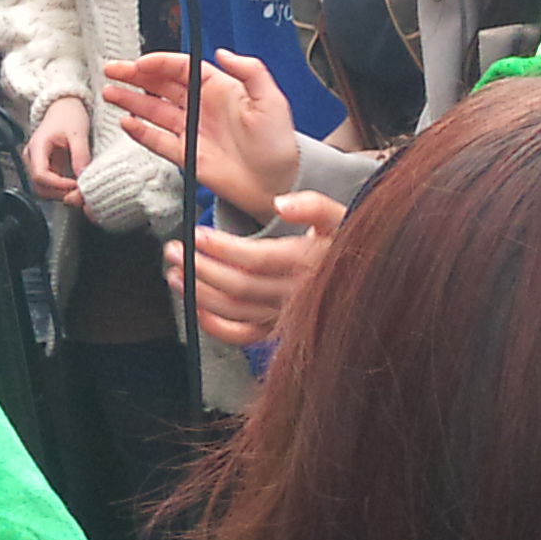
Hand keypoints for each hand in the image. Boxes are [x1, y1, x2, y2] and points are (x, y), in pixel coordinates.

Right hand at [24, 97, 91, 204]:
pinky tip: (75, 185)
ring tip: (79, 189)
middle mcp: (32, 157)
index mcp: (37, 146)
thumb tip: (82, 176)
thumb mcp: (78, 133)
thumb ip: (80, 154)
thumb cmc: (68, 115)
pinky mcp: (45, 167)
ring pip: (43, 189)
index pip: (40, 175)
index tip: (76, 185)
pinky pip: (50, 185)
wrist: (64, 106)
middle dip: (59, 193)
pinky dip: (62, 189)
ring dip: (60, 193)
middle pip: (39, 186)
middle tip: (79, 192)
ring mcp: (37, 163)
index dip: (58, 184)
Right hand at [104, 51, 300, 222]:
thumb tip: (223, 52)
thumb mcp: (271, 99)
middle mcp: (202, 107)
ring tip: (110, 92)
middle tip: (113, 70)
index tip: (140, 63)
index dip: (159, 64)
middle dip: (135, 77)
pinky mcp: (187, 155)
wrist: (278, 183)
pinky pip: (158, 140)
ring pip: (154, 110)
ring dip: (132, 101)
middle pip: (161, 86)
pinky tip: (127, 122)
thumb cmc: (279, 143)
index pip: (181, 69)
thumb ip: (249, 70)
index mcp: (219, 89)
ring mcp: (192, 131)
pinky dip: (141, 132)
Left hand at [166, 192, 342, 345]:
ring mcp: (286, 315)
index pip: (258, 258)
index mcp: (309, 262)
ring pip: (237, 311)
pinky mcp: (279, 330)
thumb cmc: (346, 241)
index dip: (223, 248)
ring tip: (175, 274)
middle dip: (202, 268)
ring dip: (200, 294)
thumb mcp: (339, 215)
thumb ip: (312, 205)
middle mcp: (296, 294)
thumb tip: (281, 204)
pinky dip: (217, 327)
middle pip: (241, 285)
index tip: (195, 236)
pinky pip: (244, 336)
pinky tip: (196, 308)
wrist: (366, 276)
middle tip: (174, 250)